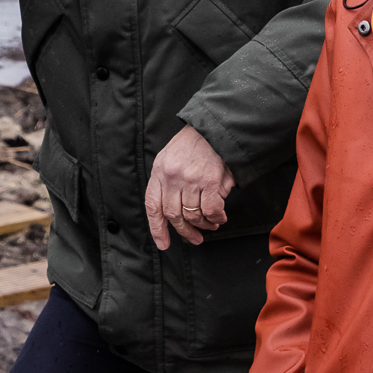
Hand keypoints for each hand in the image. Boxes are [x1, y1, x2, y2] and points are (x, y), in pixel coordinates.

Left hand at [144, 125, 234, 249]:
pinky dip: (216, 218)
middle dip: (184, 231)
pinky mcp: (211, 181)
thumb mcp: (168, 157)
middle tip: (194, 238)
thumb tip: (169, 211)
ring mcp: (191, 180)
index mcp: (159, 171)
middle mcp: (172, 177)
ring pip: (193, 214)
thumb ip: (165, 182)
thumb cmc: (193, 143)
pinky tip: (219, 218)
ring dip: (203, 225)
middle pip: (173, 214)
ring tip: (210, 225)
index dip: (157, 228)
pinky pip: (211, 210)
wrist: (214, 128)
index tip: (163, 243)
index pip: (152, 206)